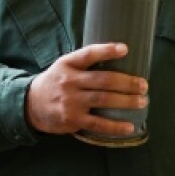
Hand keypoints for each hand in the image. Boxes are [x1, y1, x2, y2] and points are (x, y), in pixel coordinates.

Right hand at [26, 43, 147, 136]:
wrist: (30, 105)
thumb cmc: (55, 82)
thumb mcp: (64, 66)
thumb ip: (84, 62)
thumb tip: (118, 55)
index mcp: (68, 64)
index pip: (89, 54)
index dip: (107, 51)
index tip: (125, 49)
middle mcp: (69, 82)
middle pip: (103, 80)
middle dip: (127, 83)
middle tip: (144, 85)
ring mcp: (71, 102)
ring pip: (104, 100)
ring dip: (126, 101)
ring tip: (142, 101)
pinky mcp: (72, 120)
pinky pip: (98, 124)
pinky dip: (115, 126)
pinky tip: (129, 126)